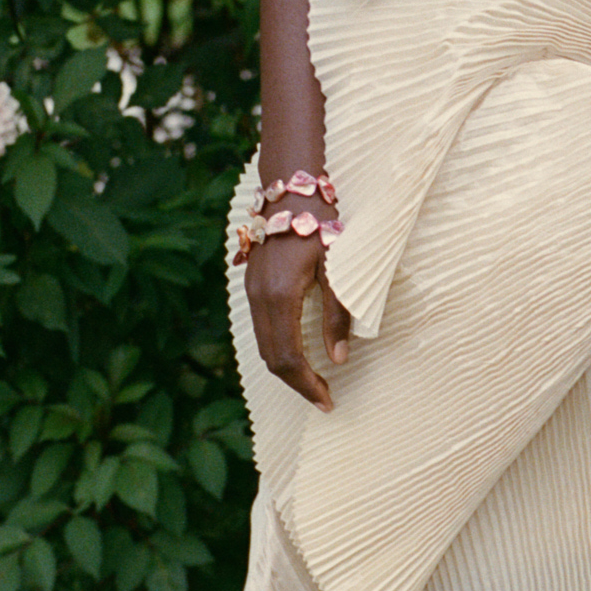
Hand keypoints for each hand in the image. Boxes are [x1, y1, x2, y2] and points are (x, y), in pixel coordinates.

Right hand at [246, 229, 351, 410]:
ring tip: (314, 382)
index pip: (289, 357)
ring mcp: (252, 292)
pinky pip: (262, 330)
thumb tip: (339, 358)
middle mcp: (259, 298)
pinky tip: (300, 354)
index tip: (328, 401)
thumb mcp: (338, 269)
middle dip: (297, 383)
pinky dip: (279, 349)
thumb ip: (337, 315)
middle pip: (272, 358)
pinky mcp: (253, 286)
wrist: (293, 189)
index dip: (307, 384)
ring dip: (287, 369)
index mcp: (280, 296)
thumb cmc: (322, 224)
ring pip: (264, 346)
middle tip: (324, 398)